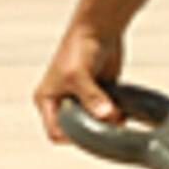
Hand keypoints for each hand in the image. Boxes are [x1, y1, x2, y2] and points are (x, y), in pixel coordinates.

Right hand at [33, 25, 124, 142]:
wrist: (98, 29)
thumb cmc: (79, 47)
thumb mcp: (78, 75)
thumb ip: (91, 98)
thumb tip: (107, 115)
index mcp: (46, 100)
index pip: (55, 133)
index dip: (72, 138)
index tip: (92, 133)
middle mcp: (61, 102)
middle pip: (77, 131)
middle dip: (94, 131)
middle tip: (108, 126)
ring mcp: (81, 100)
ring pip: (94, 125)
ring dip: (107, 125)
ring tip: (117, 116)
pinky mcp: (98, 96)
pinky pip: (107, 116)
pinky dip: (116, 117)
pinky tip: (123, 112)